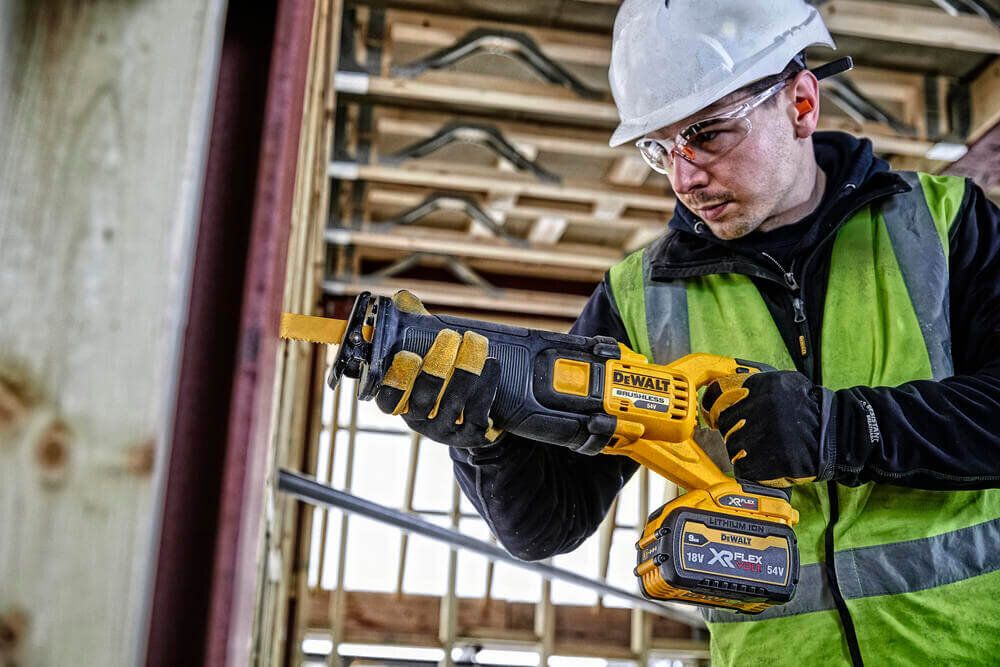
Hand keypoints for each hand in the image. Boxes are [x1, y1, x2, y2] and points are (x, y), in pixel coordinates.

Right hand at [374, 291, 502, 446]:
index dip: (395, 380)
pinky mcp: (472, 434)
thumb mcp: (428, 355)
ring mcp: (446, 430)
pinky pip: (477, 411)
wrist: (479, 413)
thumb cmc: (446, 378)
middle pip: (422, 399)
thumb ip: (414, 329)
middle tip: (451, 336)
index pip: (387, 400)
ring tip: (476, 342)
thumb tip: (403, 299)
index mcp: (403, 400)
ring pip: (452, 403)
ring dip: (466, 369)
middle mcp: (420, 420)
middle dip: (437, 365)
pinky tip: (493, 364)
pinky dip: (486, 384)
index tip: (408, 355)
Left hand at [700, 370, 834, 486]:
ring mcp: (762, 435)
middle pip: (724, 422)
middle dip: (734, 429)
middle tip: (752, 433)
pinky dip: (751, 467)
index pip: (718, 393)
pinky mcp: (767, 461)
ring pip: (732, 445)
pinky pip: (743, 466)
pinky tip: (767, 461)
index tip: (713, 414)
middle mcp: (758, 408)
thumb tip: (721, 391)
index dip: (713, 405)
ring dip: (743, 449)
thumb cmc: (809, 409)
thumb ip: (754, 384)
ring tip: (765, 447)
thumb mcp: (784, 383)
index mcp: (760, 386)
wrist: (836, 434)